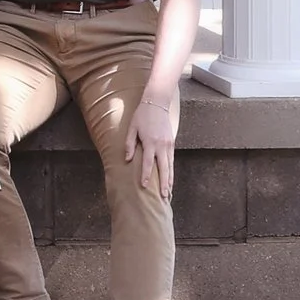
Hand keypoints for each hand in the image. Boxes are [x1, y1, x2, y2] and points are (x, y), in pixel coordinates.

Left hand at [131, 81, 179, 197]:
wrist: (157, 103)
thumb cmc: (142, 116)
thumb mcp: (132, 128)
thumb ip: (129, 144)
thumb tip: (127, 159)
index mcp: (150, 142)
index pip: (148, 163)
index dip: (146, 175)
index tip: (144, 186)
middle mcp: (161, 145)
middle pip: (164, 168)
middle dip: (164, 183)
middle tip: (164, 196)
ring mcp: (168, 145)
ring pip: (170, 166)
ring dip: (170, 180)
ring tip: (169, 192)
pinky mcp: (172, 143)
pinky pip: (172, 160)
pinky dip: (171, 171)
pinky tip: (170, 179)